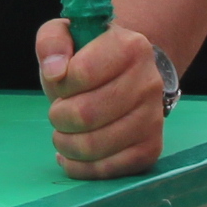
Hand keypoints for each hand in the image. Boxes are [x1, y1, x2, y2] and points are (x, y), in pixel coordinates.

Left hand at [34, 18, 170, 178]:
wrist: (124, 76)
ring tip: (64, 133)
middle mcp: (149, 82)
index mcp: (130, 47)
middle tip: (58, 112)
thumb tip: (55, 72)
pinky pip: (109, 170)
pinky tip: (75, 154)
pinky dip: (81, 167)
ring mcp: (153, 118)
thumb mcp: (65, 35)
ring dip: (66, 144)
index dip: (60, 83)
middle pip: (85, 114)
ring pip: (95, 146)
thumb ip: (52, 43)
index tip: (62, 81)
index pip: (80, 73)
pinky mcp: (151, 149)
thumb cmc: (88, 56)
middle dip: (58, 117)